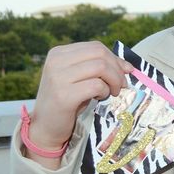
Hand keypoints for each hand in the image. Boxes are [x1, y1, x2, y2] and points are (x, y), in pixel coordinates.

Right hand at [26, 42, 132, 167]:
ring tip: (111, 92)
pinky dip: (104, 91)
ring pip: (100, 67)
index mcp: (58, 53)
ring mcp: (58, 78)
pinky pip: (96, 85)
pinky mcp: (63, 95)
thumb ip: (97, 67)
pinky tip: (99, 98)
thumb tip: (128, 66)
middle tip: (121, 85)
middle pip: (100, 55)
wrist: (46, 127)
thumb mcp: (79, 78)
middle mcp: (55, 62)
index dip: (115, 59)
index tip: (125, 72)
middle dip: (117, 69)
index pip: (95, 47)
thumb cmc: (67, 102)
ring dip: (113, 81)